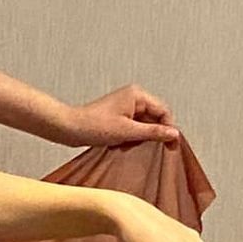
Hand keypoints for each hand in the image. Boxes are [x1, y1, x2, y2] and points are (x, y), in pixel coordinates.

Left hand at [61, 84, 179, 146]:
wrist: (69, 129)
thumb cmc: (92, 125)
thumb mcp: (127, 131)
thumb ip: (153, 132)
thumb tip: (174, 134)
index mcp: (137, 95)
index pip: (164, 111)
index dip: (168, 128)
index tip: (170, 144)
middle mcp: (133, 98)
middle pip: (155, 118)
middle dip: (151, 134)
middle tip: (144, 146)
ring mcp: (126, 107)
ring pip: (145, 125)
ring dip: (139, 138)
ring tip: (126, 143)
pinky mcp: (119, 117)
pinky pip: (135, 129)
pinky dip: (131, 138)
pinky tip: (121, 144)